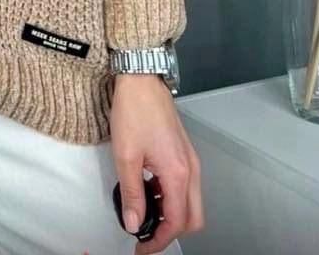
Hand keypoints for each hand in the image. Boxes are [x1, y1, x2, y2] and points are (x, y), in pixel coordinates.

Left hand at [109, 74, 203, 253]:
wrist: (141, 79)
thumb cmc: (134, 111)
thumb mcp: (126, 156)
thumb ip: (132, 193)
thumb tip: (134, 222)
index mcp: (178, 173)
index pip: (176, 221)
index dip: (159, 240)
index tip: (142, 246)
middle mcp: (190, 169)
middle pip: (192, 217)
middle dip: (170, 231)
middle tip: (146, 235)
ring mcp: (190, 160)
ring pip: (190, 202)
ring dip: (170, 213)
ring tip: (142, 210)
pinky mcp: (184, 152)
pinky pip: (185, 185)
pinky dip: (170, 196)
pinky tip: (148, 188)